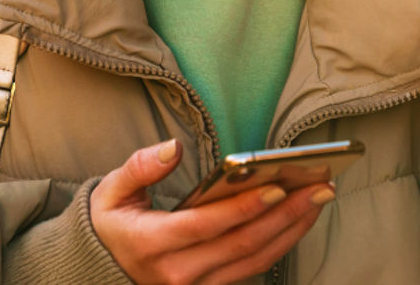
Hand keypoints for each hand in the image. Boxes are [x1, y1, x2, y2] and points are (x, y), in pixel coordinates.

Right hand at [90, 139, 334, 284]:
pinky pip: (252, 269)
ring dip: (291, 230)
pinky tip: (299, 219)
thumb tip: (172, 148)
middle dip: (285, 215)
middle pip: (241, 244)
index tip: (276, 188)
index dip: (243, 208)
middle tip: (318, 187)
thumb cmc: (111, 223)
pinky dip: (280, 244)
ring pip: (254, 260)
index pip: (206, 226)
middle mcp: (177, 273)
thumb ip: (140, 167)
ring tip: (319, 198)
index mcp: (151, 243)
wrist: (101, 268)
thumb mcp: (111, 191)